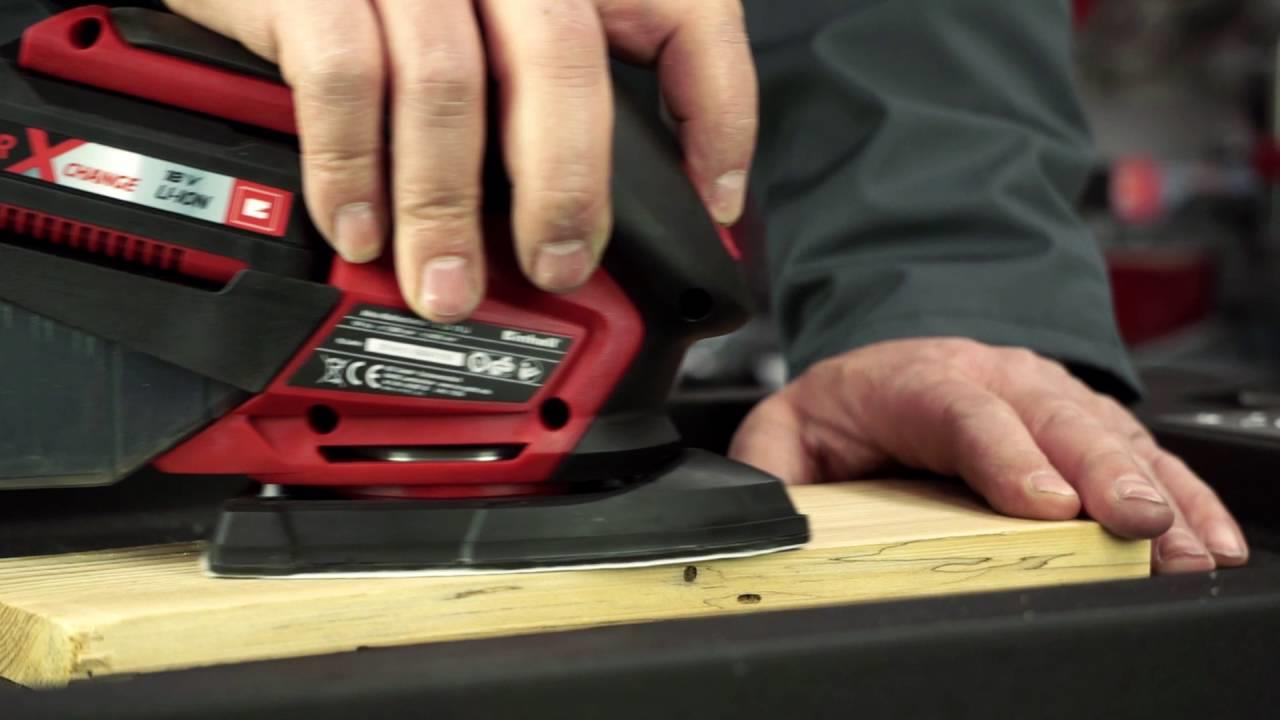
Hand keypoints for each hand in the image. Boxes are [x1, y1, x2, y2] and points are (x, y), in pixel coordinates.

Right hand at [162, 0, 756, 320]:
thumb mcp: (491, 13)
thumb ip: (550, 76)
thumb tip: (615, 192)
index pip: (683, 8)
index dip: (717, 110)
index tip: (715, 202)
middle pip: (563, 60)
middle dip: (568, 185)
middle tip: (557, 269)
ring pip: (449, 84)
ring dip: (449, 208)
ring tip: (447, 290)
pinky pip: (341, 78)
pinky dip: (352, 169)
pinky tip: (360, 230)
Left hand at [729, 338, 1248, 573]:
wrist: (886, 364)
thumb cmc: (844, 406)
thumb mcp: (784, 433)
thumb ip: (770, 472)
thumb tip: (760, 516)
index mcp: (911, 378)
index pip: (958, 408)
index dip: (1003, 453)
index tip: (1041, 501)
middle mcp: (989, 377)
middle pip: (1051, 417)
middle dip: (1098, 471)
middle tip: (1133, 522)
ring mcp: (1043, 397)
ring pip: (1106, 434)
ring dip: (1152, 489)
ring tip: (1183, 544)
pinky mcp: (1079, 424)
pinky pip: (1140, 453)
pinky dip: (1181, 493)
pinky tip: (1206, 534)